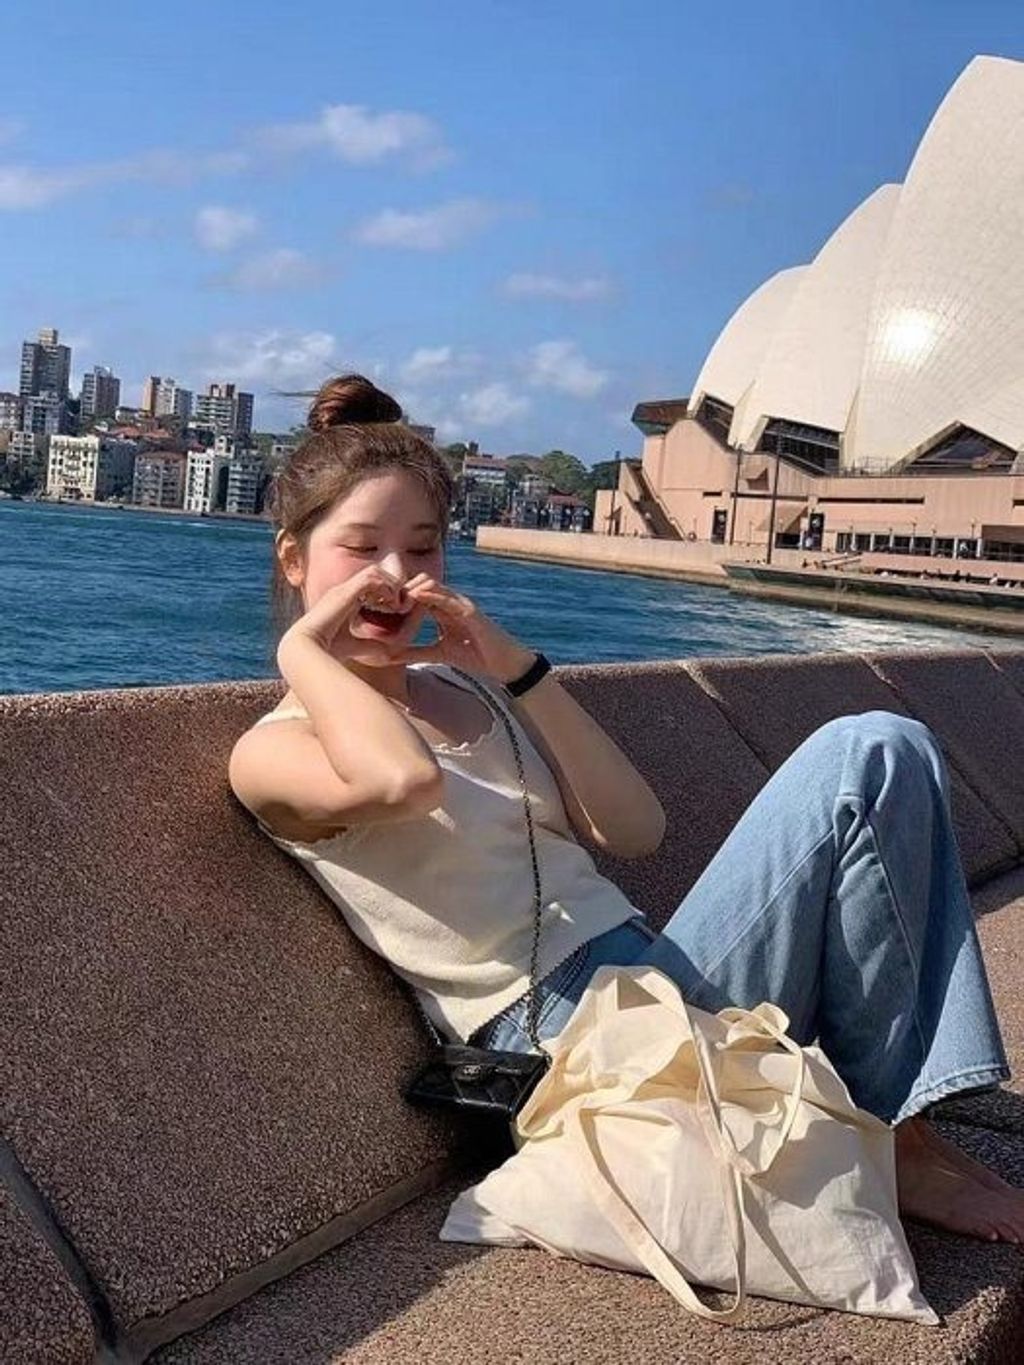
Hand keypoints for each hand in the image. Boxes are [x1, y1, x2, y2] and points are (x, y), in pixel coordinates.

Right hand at [277, 565, 429, 666]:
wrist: (305, 651)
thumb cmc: (326, 652)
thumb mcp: (356, 647)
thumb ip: (370, 645)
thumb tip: (388, 652)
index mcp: (344, 601)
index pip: (371, 585)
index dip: (388, 594)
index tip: (399, 610)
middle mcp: (343, 591)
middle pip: (375, 573)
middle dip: (393, 586)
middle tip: (403, 605)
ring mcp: (343, 589)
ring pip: (375, 571)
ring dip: (391, 586)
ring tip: (398, 605)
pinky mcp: (345, 592)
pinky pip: (372, 578)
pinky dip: (386, 588)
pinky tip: (391, 605)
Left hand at [393, 579, 536, 682]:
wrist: (505, 663)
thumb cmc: (476, 656)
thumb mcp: (439, 653)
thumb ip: (416, 652)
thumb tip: (390, 656)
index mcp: (442, 610)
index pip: (416, 594)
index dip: (397, 595)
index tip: (375, 602)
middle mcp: (451, 602)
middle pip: (420, 583)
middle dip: (400, 588)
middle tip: (381, 599)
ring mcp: (461, 603)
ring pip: (433, 585)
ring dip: (412, 588)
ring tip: (393, 597)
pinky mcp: (470, 610)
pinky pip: (448, 597)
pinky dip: (432, 595)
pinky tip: (415, 598)